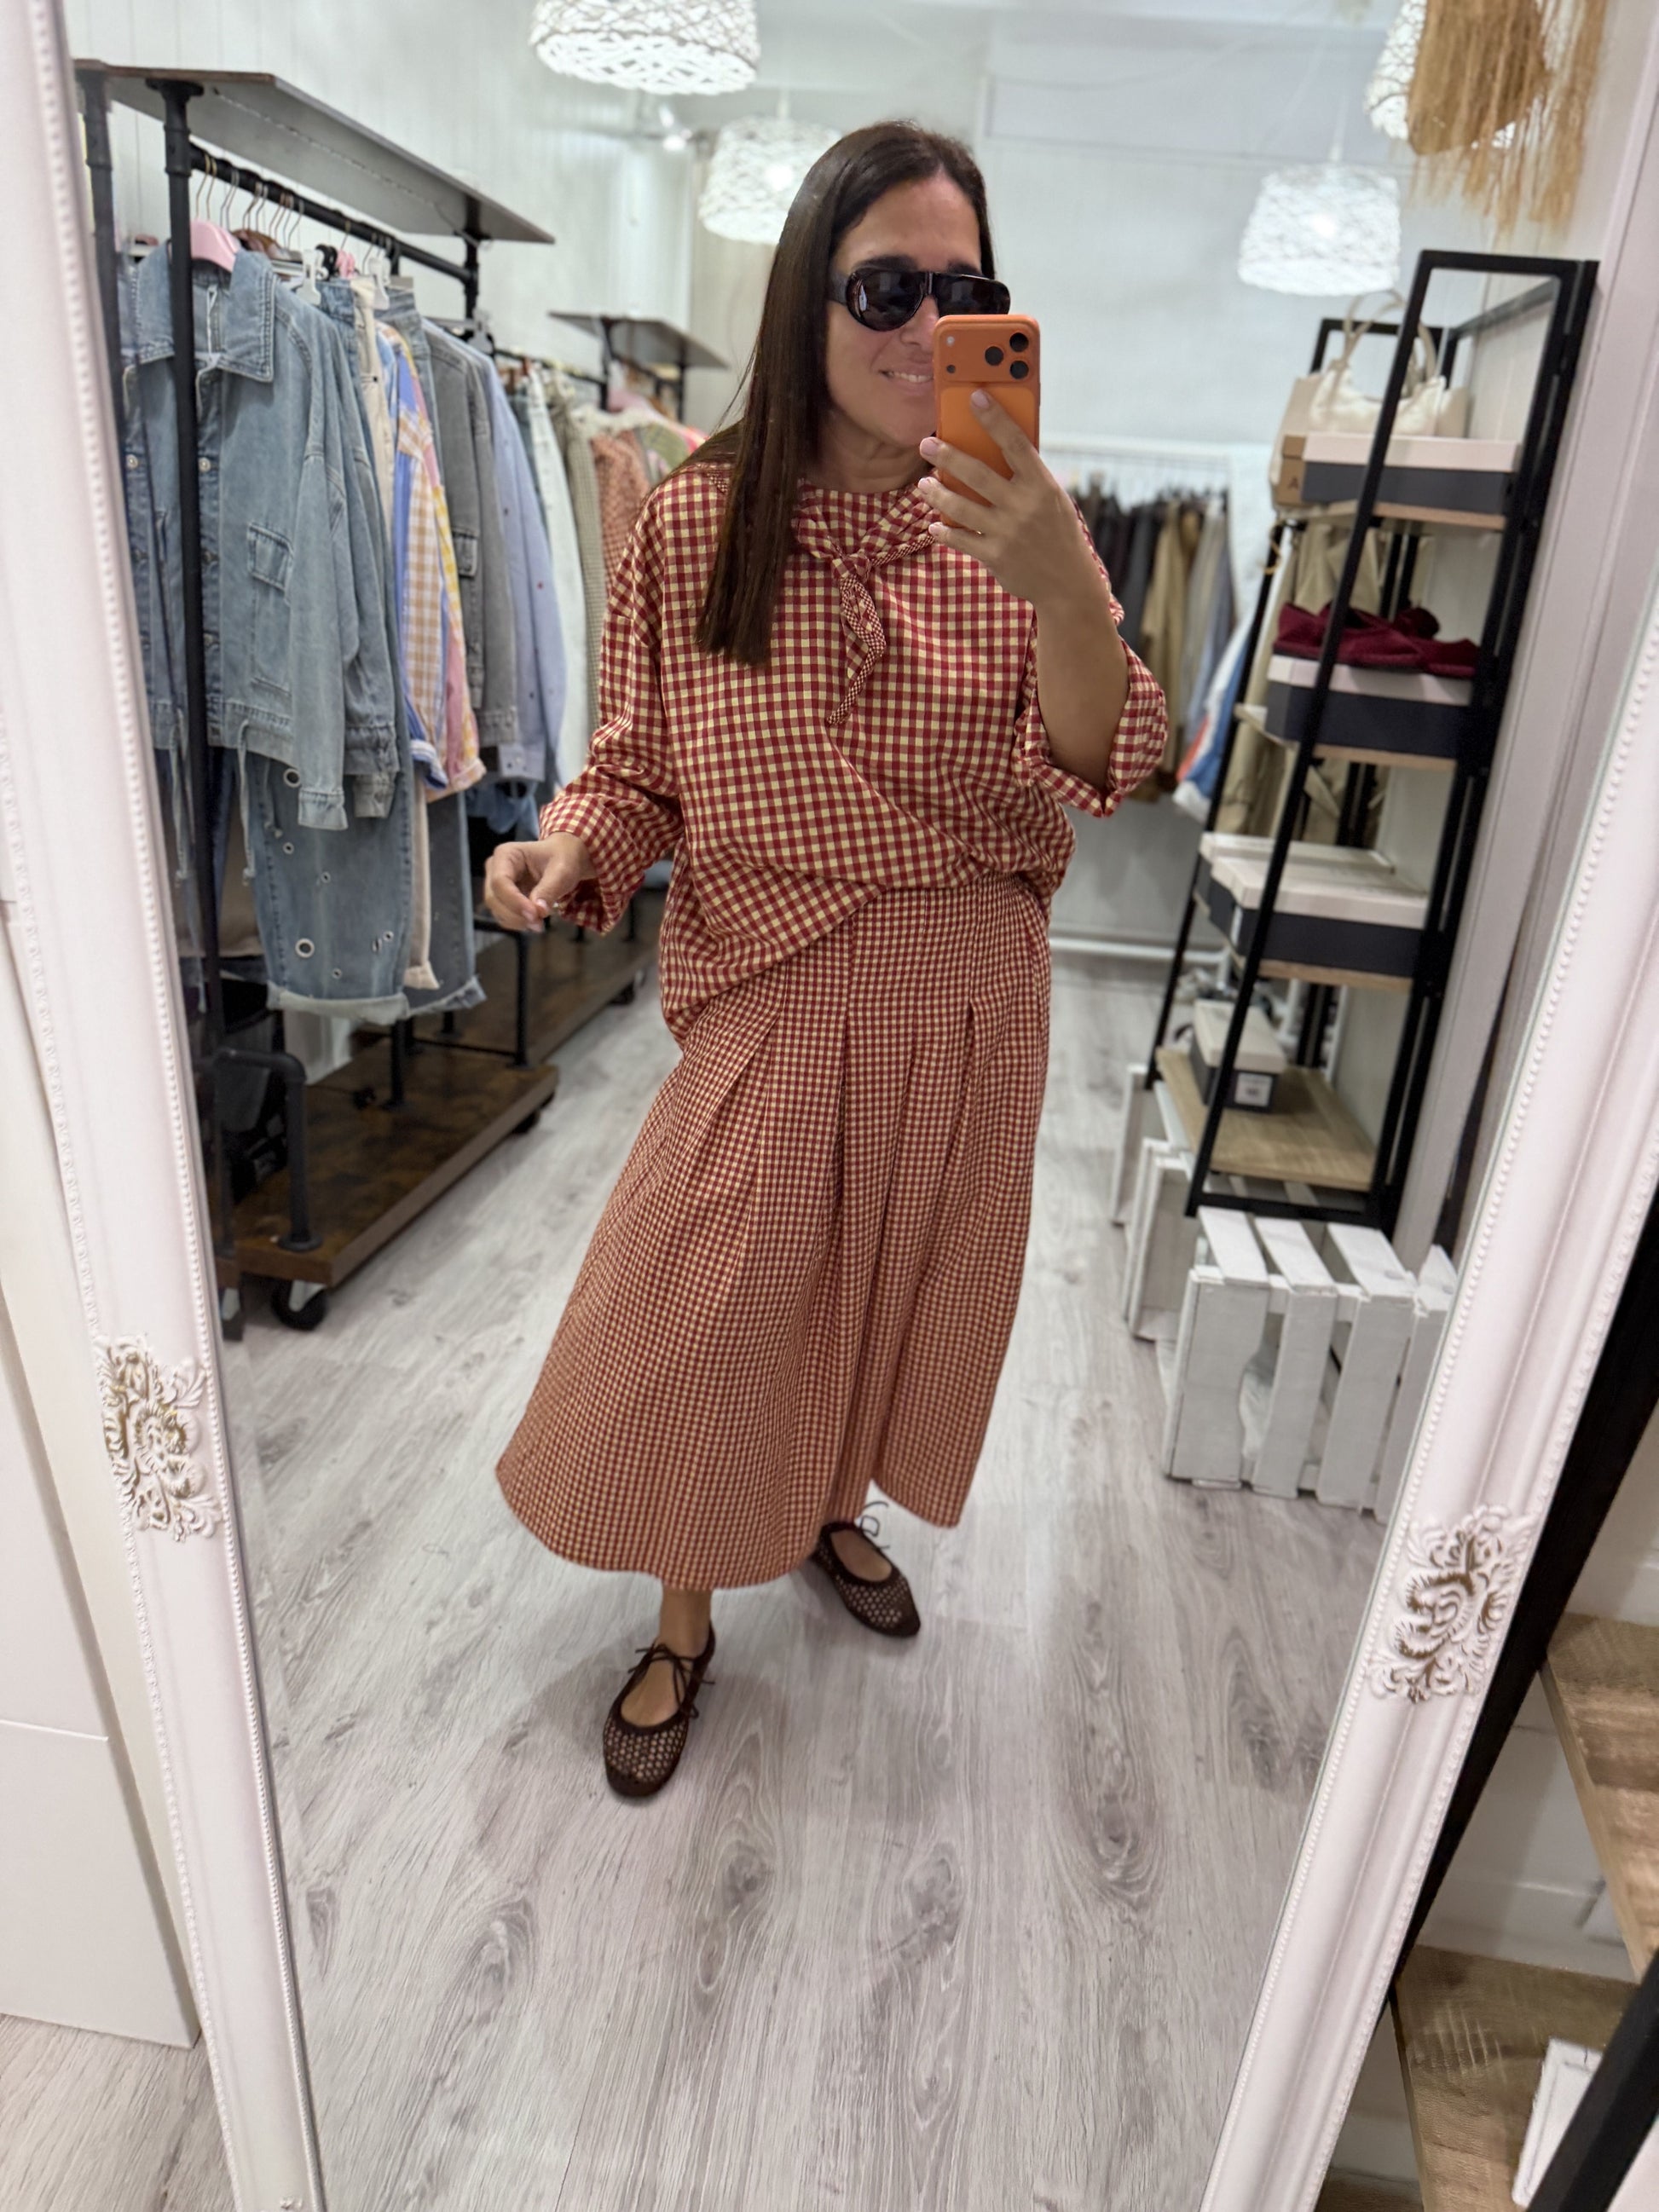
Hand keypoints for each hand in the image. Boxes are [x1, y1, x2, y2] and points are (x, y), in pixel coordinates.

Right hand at [483, 833, 591, 931]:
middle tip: (539, 924)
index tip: (535, 915)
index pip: (500, 881)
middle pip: (493, 898)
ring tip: (540, 923)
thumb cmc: (563, 858)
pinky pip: (503, 916)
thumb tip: (538, 911)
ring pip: (496, 910)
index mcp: (506, 854)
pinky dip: (518, 923)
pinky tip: (535, 921)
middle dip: (515, 914)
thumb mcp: (562, 871)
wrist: (566, 859)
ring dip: (517, 921)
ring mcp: (496, 884)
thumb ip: (549, 889)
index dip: (514, 901)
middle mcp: (495, 868)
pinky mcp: (502, 898)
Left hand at [918, 393, 1108, 615]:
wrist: (1068, 585)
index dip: (995, 418)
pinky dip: (944, 531)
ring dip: (936, 493)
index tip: (974, 397)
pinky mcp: (994, 557)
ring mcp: (1007, 533)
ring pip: (960, 506)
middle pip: (976, 473)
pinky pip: (960, 539)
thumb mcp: (1053, 501)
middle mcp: (1023, 506)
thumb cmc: (1057, 534)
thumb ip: (1027, 479)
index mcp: (1042, 485)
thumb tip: (993, 449)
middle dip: (947, 455)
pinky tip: (934, 524)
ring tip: (923, 484)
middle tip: (926, 443)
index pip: (1015, 443)